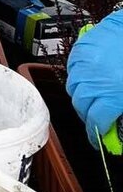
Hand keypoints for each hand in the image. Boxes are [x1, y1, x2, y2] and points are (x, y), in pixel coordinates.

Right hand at [67, 9, 122, 145]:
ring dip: (82, 97)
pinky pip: (73, 71)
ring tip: (95, 97)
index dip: (96, 134)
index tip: (97, 140)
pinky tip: (92, 78)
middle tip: (98, 119)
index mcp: (111, 94)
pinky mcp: (79, 51)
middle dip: (88, 115)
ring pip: (73, 89)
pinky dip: (80, 78)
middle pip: (81, 107)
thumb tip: (112, 124)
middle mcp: (92, 81)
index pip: (96, 121)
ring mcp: (83, 65)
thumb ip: (120, 108)